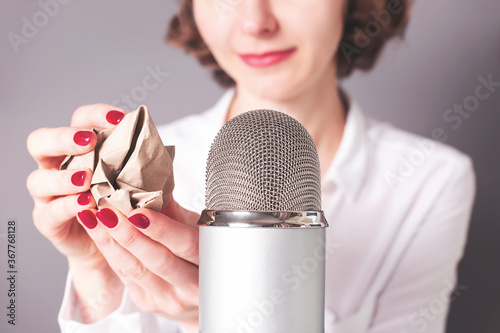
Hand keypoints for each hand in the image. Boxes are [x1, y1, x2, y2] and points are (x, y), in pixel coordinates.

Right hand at [26, 104, 127, 320]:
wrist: (113, 241)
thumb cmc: (124, 203)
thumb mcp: (136, 180)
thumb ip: (141, 164)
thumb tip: (160, 148)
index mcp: (78, 149)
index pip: (79, 120)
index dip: (95, 115)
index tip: (120, 118)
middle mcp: (55, 166)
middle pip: (40, 142)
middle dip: (63, 138)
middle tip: (88, 141)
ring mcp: (47, 195)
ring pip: (39, 180)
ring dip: (64, 177)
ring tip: (87, 178)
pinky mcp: (48, 221)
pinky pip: (51, 212)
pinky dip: (69, 206)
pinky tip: (87, 203)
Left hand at [76, 198, 199, 331]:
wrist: (198, 288)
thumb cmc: (198, 249)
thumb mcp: (193, 227)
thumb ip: (173, 209)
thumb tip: (151, 181)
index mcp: (208, 263)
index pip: (185, 245)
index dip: (162, 229)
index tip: (139, 211)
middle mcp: (190, 287)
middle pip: (158, 261)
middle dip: (130, 235)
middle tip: (107, 211)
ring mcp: (168, 299)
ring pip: (135, 270)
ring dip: (111, 242)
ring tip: (93, 217)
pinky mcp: (147, 302)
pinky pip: (124, 275)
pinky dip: (109, 252)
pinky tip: (96, 232)